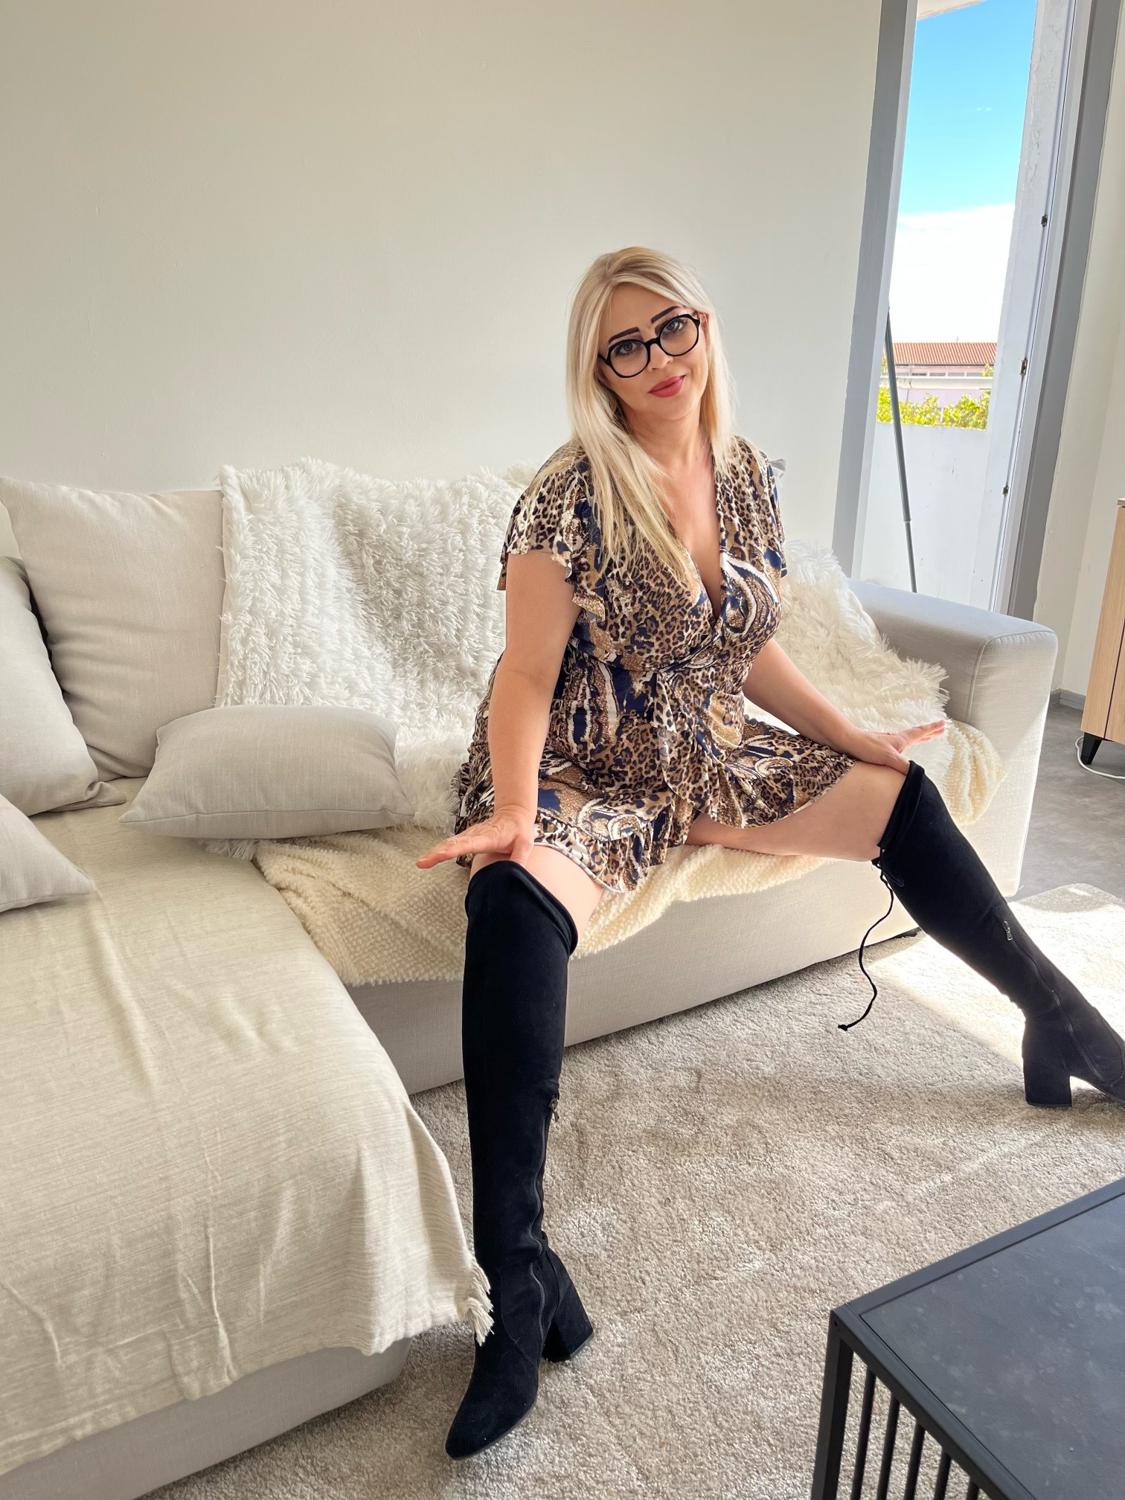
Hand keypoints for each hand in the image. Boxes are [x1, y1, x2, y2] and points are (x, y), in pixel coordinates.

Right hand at [415, 805, 537, 869]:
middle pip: (453, 844)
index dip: (454, 849)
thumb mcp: (526, 844)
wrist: (513, 813)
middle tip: (423, 863)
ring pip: (449, 843)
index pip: (469, 844)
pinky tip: (429, 858)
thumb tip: (515, 873)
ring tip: (422, 863)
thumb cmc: (519, 830)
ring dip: (435, 852)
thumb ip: (520, 858)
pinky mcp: (466, 837)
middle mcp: (475, 835)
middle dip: (437, 853)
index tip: (441, 854)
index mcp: (488, 837)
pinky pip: (450, 843)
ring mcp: (469, 835)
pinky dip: (438, 849)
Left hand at [837, 720, 945, 773]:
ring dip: (916, 737)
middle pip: (916, 734)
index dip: (932, 730)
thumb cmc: (866, 747)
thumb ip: (903, 766)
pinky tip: (897, 751)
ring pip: (906, 739)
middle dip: (928, 732)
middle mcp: (894, 740)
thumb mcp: (888, 757)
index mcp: (900, 740)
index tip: (944, 724)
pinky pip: (896, 747)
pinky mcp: (876, 748)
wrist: (845, 741)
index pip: (920, 733)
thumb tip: (917, 774)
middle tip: (940, 729)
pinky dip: (903, 746)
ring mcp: (886, 743)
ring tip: (922, 737)